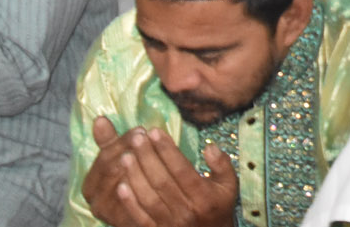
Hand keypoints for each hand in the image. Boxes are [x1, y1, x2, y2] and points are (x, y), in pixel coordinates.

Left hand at [85, 119, 235, 226]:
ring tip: (125, 156)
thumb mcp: (228, 186)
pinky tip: (121, 186)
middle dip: (147, 157)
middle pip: (162, 181)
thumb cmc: (218, 208)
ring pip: (149, 198)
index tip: (154, 131)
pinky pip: (141, 217)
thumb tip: (209, 146)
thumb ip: (222, 164)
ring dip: (135, 176)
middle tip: (136, 138)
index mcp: (204, 196)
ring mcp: (170, 223)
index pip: (181, 169)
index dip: (166, 150)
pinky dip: (130, 203)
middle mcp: (186, 210)